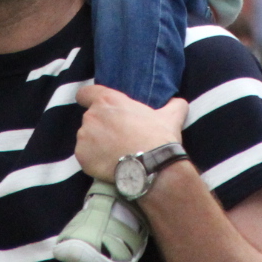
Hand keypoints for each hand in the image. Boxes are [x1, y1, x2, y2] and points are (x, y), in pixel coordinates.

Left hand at [73, 86, 187, 182]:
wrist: (152, 168)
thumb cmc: (158, 138)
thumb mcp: (170, 117)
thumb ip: (173, 105)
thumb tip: (179, 102)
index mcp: (108, 100)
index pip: (85, 93)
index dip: (89, 99)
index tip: (97, 107)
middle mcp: (92, 115)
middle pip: (90, 118)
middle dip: (100, 126)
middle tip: (118, 137)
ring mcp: (84, 136)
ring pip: (87, 138)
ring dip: (96, 143)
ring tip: (115, 154)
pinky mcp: (81, 157)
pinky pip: (84, 156)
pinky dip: (93, 159)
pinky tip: (109, 164)